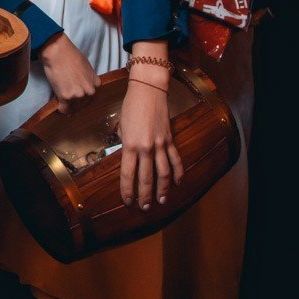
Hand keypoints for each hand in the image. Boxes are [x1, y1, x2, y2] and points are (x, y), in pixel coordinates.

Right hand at [38, 33, 98, 112]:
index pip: (92, 96)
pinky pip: (64, 109)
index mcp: (96, 83)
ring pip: (74, 107)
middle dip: (76, 102)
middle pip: (83, 103)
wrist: (58, 52)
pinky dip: (62, 109)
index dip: (84, 96)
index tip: (78, 96)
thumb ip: (88, 78)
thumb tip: (83, 84)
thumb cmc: (71, 55)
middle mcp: (89, 91)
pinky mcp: (66, 97)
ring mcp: (78, 95)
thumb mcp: (87, 66)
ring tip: (62, 98)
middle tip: (69, 97)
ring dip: (68, 104)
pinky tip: (60, 106)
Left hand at [118, 76, 183, 209]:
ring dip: (162, 189)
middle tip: (144, 207)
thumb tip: (126, 155)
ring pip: (163, 173)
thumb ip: (124, 143)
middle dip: (144, 195)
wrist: (148, 90)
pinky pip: (175, 160)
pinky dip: (177, 173)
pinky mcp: (169, 140)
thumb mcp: (121, 126)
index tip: (127, 201)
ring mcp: (160, 145)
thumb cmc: (130, 106)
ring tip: (161, 201)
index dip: (127, 190)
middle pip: (145, 178)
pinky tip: (178, 183)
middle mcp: (145, 148)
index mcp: (129, 145)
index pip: (127, 174)